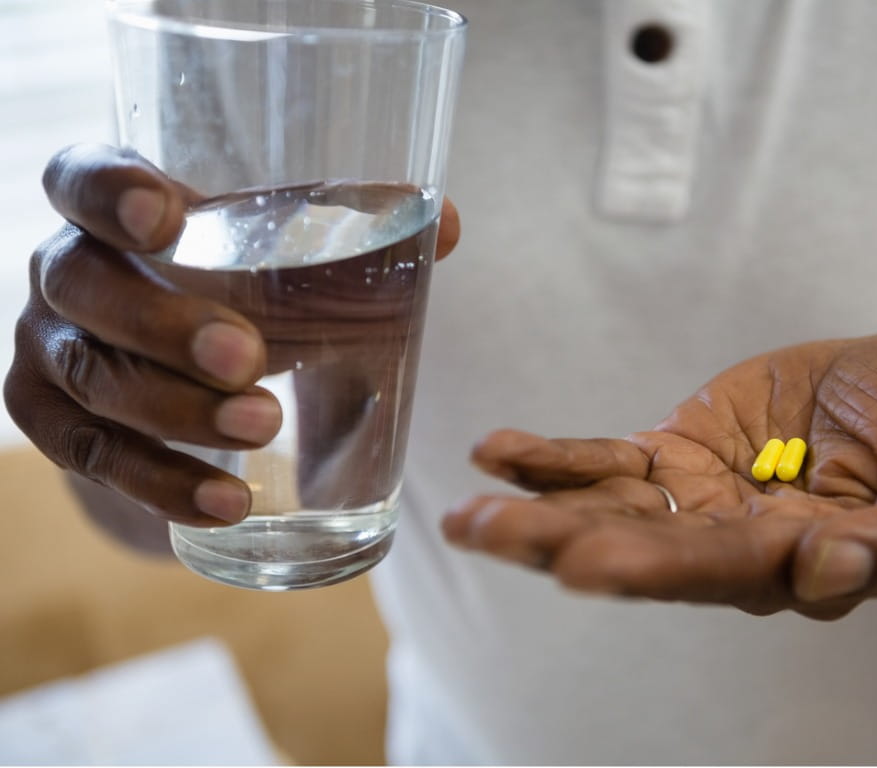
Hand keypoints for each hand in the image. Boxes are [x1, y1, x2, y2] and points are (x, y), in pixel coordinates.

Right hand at [5, 143, 459, 526]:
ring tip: (264, 429)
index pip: (81, 178)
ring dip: (177, 412)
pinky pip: (95, 459)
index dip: (107, 191)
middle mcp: (68, 274)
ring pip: (92, 379)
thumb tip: (446, 223)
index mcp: (115, 213)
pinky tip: (226, 504)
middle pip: (83, 285)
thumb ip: (357, 240)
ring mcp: (50, 351)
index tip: (164, 216)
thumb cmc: (241, 304)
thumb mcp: (285, 267)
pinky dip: (161, 482)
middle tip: (249, 358)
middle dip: (164, 324)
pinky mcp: (58, 426)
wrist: (181, 388)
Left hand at [443, 334, 876, 619]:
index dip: (653, 568)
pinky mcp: (676, 453)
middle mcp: (730, 544)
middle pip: (636, 550)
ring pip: (605, 511)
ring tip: (465, 513)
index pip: (717, 573)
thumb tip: (825, 574)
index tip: (586, 564)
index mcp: (797, 564)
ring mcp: (696, 499)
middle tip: (483, 533)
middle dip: (555, 543)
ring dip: (532, 508)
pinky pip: (606, 461)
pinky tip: (496, 453)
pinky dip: (552, 458)